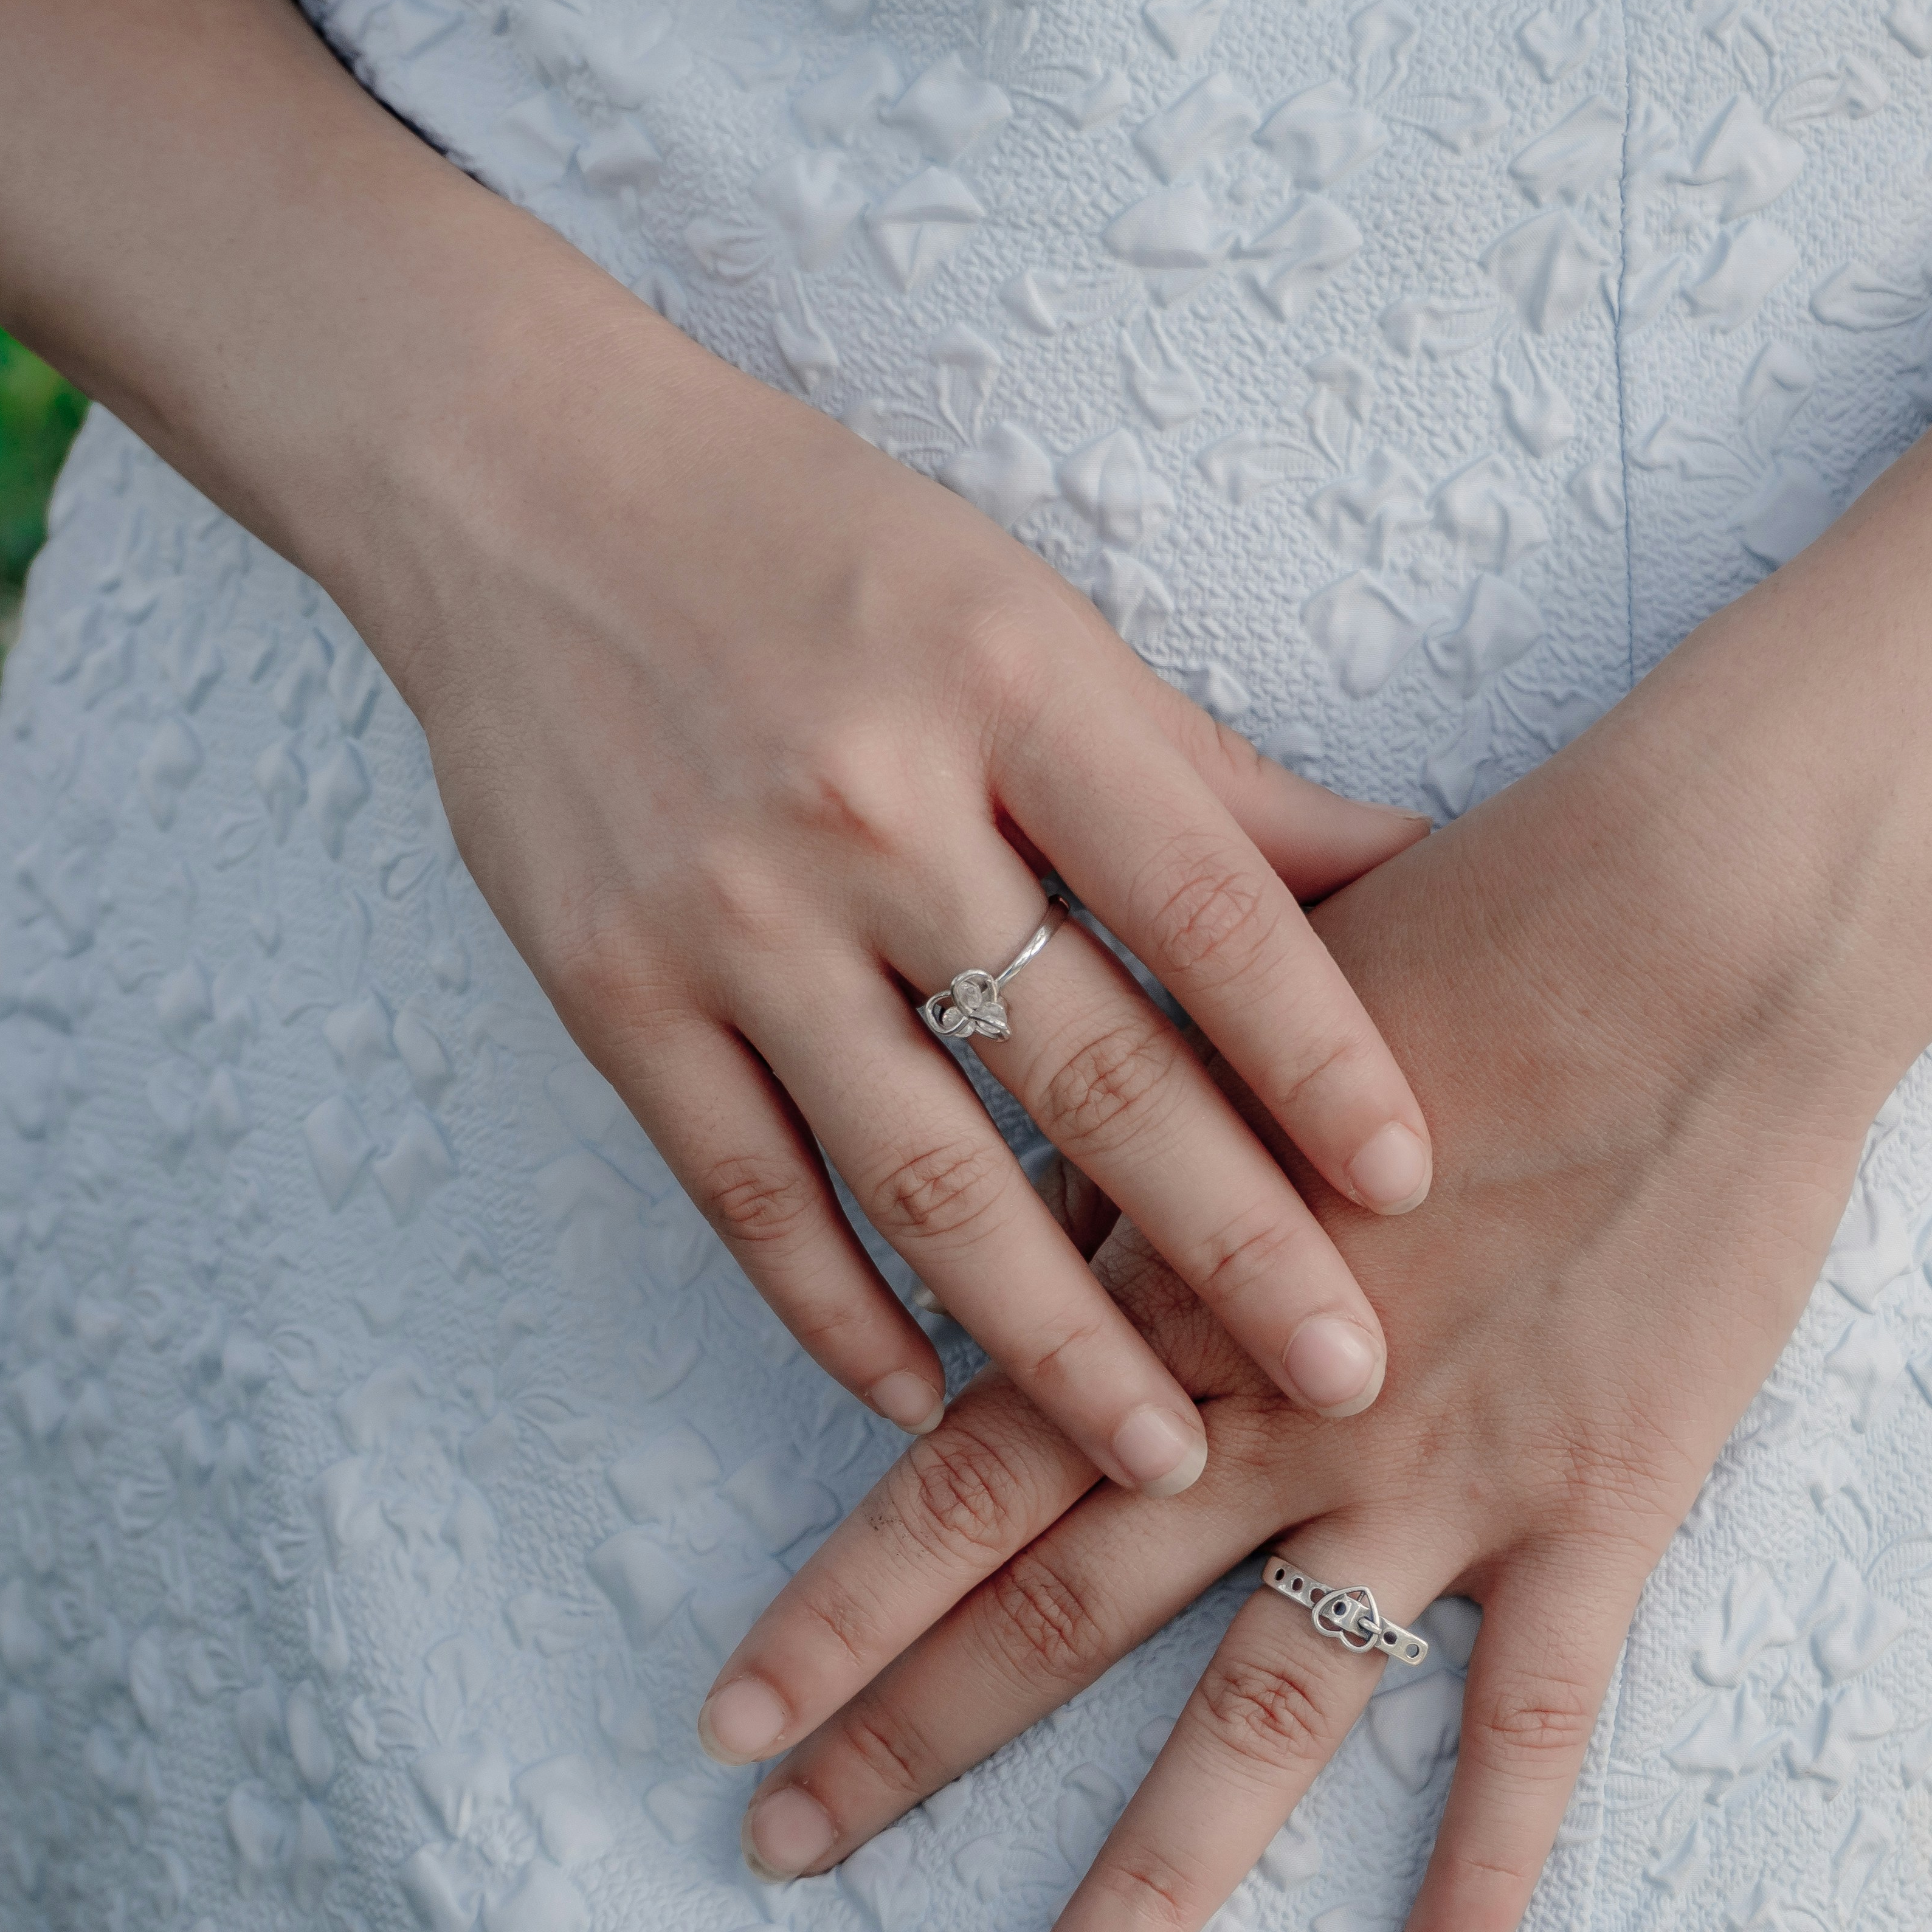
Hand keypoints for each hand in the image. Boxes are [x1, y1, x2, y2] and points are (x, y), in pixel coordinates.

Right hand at [370, 302, 1435, 1496]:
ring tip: (1162, 1450)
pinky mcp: (609, 987)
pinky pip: (748, 1191)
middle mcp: (873, 806)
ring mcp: (728, 911)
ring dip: (1051, 1334)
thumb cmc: (814, 544)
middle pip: (1085, 1070)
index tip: (1413, 1185)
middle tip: (1344, 1381)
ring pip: (922, 1170)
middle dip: (1228, 1246)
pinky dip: (840, 1311)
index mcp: (1009, 687)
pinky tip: (928, 1398)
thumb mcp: (1028, 612)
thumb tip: (1417, 871)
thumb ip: (1205, 773)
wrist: (514, 481)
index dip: (1317, 1055)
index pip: (1202, 906)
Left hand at [687, 698, 1917, 1931]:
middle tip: (783, 1854)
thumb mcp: (1230, 1020)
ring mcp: (1436, 1477)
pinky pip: (1536, 1721)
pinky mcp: (1597, 1501)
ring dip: (1149, 1879)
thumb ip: (1117, 1134)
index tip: (723, 1721)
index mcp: (1174, 1293)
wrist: (1703, 928)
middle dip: (908, 1745)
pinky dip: (1490, 1859)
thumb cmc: (1472, 923)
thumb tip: (1005, 1199)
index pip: (955, 1489)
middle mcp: (1273, 1415)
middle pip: (1055, 1619)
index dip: (835, 1614)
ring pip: (1264, 1720)